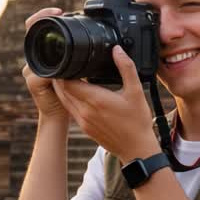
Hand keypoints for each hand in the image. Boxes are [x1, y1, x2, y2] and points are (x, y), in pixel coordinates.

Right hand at [22, 7, 68, 121]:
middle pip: (31, 33)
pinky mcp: (32, 82)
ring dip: (49, 44)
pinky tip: (62, 69)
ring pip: (36, 51)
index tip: (59, 10)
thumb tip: (93, 40)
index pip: (34, 27)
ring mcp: (30, 70)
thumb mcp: (74, 68)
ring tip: (64, 38)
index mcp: (41, 53)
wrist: (59, 114)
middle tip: (60, 13)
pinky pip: (41, 73)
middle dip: (43, 20)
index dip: (43, 15)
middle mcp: (32, 59)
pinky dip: (54, 70)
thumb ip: (75, 55)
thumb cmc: (68, 91)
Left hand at [53, 46, 161, 162]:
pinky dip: (69, 100)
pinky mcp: (84, 129)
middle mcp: (85, 111)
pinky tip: (77, 94)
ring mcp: (83, 121)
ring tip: (67, 76)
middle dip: (61, 77)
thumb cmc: (138, 122)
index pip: (68, 82)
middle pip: (62, 90)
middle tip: (65, 65)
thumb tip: (117, 50)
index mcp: (95, 99)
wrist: (137, 150)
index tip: (68, 61)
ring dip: (63, 89)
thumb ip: (126, 68)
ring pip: (64, 101)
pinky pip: (70, 110)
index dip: (64, 70)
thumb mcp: (136, 91)